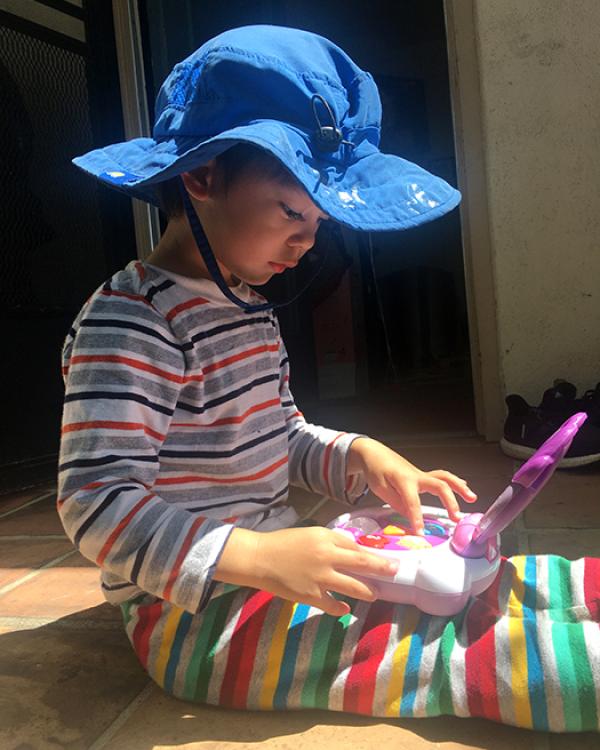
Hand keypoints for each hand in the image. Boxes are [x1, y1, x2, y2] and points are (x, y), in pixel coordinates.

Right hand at [215, 525, 397, 616]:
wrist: (259, 558)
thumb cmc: (284, 542)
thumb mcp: (310, 534)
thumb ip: (331, 542)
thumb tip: (352, 551)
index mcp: (326, 539)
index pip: (356, 547)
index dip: (374, 554)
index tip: (388, 558)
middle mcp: (327, 557)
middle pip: (362, 564)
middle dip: (381, 569)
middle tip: (395, 572)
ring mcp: (320, 579)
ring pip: (354, 587)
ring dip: (367, 591)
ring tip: (374, 594)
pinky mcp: (311, 596)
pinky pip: (333, 605)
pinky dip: (341, 609)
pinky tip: (346, 609)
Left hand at [347, 438, 477, 533]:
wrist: (375, 454)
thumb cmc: (377, 470)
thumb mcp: (381, 490)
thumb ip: (398, 503)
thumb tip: (412, 517)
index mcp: (403, 480)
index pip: (412, 502)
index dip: (417, 518)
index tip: (421, 533)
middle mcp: (416, 476)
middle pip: (439, 486)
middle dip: (450, 502)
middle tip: (455, 518)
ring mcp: (422, 475)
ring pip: (445, 478)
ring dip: (460, 488)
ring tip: (472, 498)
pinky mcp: (423, 476)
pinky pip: (442, 478)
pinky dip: (455, 483)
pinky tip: (464, 489)